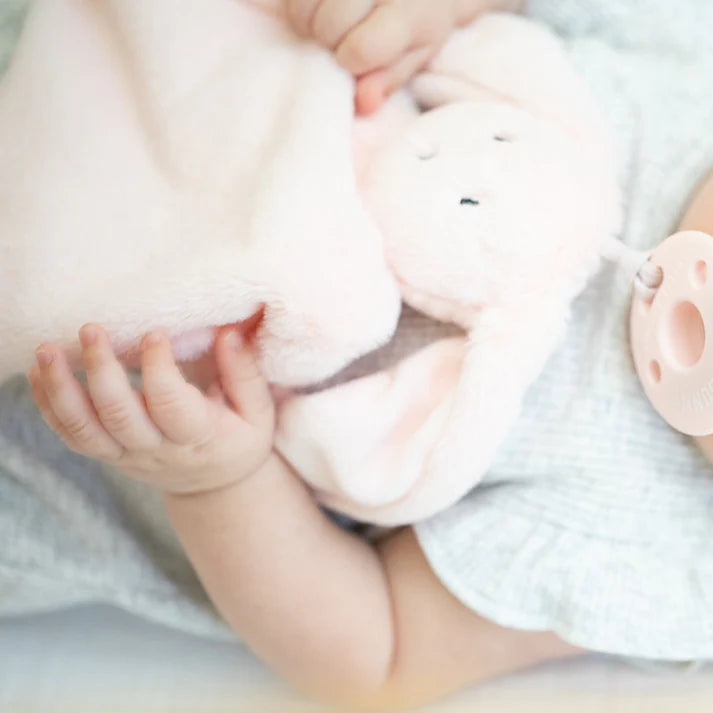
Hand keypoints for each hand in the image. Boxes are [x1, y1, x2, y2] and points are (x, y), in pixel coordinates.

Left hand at [28, 324, 274, 494]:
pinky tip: (37, 373)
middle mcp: (156, 449)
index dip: (159, 370)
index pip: (171, 406)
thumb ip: (245, 372)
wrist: (214, 484)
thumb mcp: (257, 409)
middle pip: (119, 416)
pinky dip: (48, 406)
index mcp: (199, 436)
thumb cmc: (238, 437)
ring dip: (61, 389)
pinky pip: (70, 435)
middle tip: (91, 328)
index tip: (154, 333)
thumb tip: (229, 332)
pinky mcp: (107, 453)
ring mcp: (126, 454)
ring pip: (84, 429)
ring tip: (46, 350)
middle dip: (101, 371)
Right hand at [287, 0, 457, 114]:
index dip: (351, 61)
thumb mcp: (415, 52)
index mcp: (407, 11)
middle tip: (343, 36)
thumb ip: (388, 79)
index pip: (361, 49)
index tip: (357, 57)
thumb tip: (364, 103)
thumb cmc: (419, 14)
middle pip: (327, 27)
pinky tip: (317, 5)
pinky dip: (297, 6)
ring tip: (327, 20)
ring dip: (308, 24)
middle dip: (329, 42)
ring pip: (302, 9)